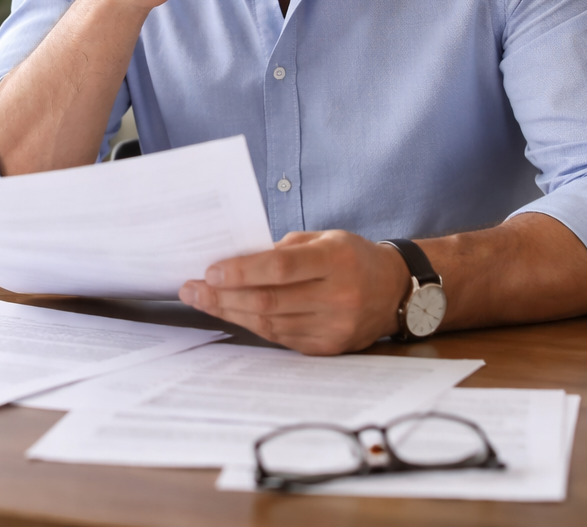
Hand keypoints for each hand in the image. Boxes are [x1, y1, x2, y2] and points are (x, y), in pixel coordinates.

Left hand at [179, 230, 409, 354]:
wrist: (394, 291)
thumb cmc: (352, 257)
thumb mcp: (324, 239)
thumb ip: (283, 250)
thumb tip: (235, 261)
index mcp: (336, 261)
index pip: (280, 269)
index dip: (241, 271)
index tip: (210, 272)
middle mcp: (338, 296)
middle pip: (269, 301)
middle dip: (223, 296)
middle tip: (191, 290)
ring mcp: (334, 327)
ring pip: (270, 324)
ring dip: (230, 312)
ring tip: (203, 301)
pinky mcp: (329, 348)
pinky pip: (280, 338)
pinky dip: (253, 325)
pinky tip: (232, 313)